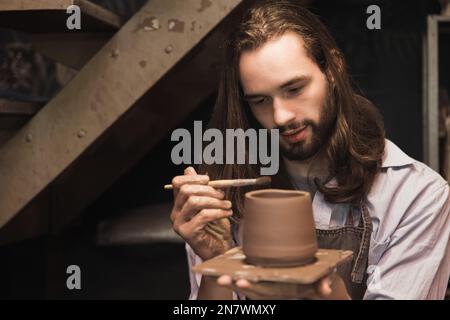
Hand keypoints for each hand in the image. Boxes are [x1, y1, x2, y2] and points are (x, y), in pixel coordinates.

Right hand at [170, 167, 232, 259]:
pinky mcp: (187, 233)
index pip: (177, 183)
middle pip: (186, 191)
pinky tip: (227, 214)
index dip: (193, 178)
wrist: (218, 250)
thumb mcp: (210, 204)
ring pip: (194, 202)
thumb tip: (189, 169)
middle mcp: (175, 213)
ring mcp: (179, 223)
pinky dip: (218, 212)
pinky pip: (203, 216)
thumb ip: (201, 189)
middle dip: (207, 190)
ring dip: (215, 201)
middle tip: (222, 195)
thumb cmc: (215, 227)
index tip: (209, 180)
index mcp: (179, 204)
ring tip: (227, 205)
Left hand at [216, 270, 350, 299]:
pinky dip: (235, 277)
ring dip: (232, 281)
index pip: (266, 290)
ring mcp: (266, 285)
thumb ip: (323, 284)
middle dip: (237, 284)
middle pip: (252, 288)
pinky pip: (247, 280)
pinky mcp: (263, 279)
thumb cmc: (314, 280)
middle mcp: (272, 289)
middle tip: (222, 279)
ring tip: (217, 277)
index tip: (241, 282)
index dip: (253, 287)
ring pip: (246, 285)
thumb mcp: (320, 282)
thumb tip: (327, 290)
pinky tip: (221, 272)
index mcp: (282, 289)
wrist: (312, 284)